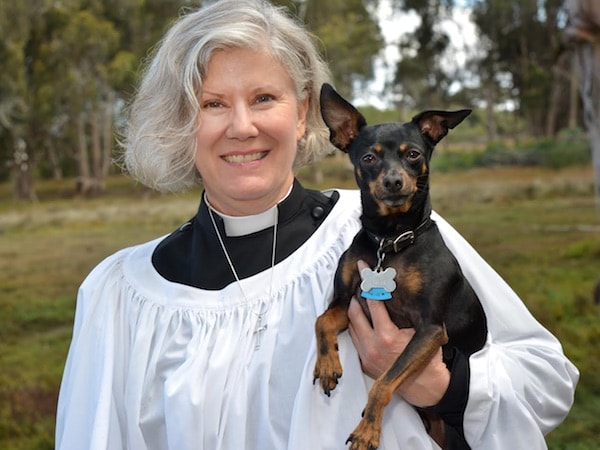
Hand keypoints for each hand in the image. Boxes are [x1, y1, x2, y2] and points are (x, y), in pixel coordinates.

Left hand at [347, 262, 449, 407]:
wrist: (426, 387)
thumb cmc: (428, 357)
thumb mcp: (420, 331)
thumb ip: (405, 312)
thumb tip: (393, 287)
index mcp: (386, 336)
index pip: (373, 301)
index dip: (368, 281)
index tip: (362, 267)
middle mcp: (371, 346)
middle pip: (355, 312)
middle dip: (357, 295)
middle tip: (360, 282)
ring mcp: (365, 355)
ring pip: (351, 325)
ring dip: (354, 310)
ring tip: (360, 298)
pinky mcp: (363, 363)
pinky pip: (354, 339)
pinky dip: (357, 326)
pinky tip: (363, 318)